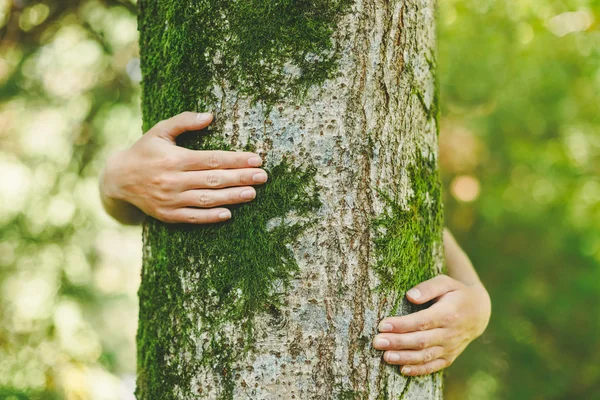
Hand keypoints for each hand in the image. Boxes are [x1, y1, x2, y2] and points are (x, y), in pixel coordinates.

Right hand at [100, 111, 267, 224]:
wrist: (117, 180)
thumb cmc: (144, 151)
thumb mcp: (160, 131)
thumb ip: (184, 121)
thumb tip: (210, 116)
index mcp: (174, 158)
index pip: (212, 159)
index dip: (236, 160)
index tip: (256, 159)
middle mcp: (173, 180)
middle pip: (214, 180)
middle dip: (241, 178)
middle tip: (263, 177)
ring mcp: (170, 199)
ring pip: (206, 199)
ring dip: (231, 197)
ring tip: (252, 193)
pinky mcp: (168, 215)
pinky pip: (192, 217)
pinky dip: (210, 217)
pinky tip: (228, 214)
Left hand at [372, 232, 490, 375]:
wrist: (479, 312)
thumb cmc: (456, 293)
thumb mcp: (445, 283)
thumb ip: (428, 288)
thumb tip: (410, 296)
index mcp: (448, 314)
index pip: (421, 322)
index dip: (401, 325)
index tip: (382, 325)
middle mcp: (450, 333)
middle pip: (421, 341)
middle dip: (398, 342)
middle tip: (377, 342)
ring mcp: (450, 347)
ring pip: (426, 356)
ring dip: (405, 358)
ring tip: (385, 356)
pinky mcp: (450, 356)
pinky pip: (434, 366)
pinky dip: (419, 369)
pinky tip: (403, 369)